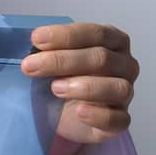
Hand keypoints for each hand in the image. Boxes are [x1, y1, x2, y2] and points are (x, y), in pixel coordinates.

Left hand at [22, 22, 139, 147]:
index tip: (36, 38)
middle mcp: (125, 65)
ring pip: (116, 87)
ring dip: (85, 87)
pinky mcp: (121, 120)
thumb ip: (48, 49)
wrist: (63, 116)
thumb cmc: (63, 80)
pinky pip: (118, 118)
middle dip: (62, 61)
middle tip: (29, 66)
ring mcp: (126, 93)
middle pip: (101, 58)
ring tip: (55, 88)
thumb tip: (32, 41)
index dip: (66, 35)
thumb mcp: (54, 60)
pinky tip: (79, 112)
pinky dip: (99, 115)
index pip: (96, 34)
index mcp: (113, 42)